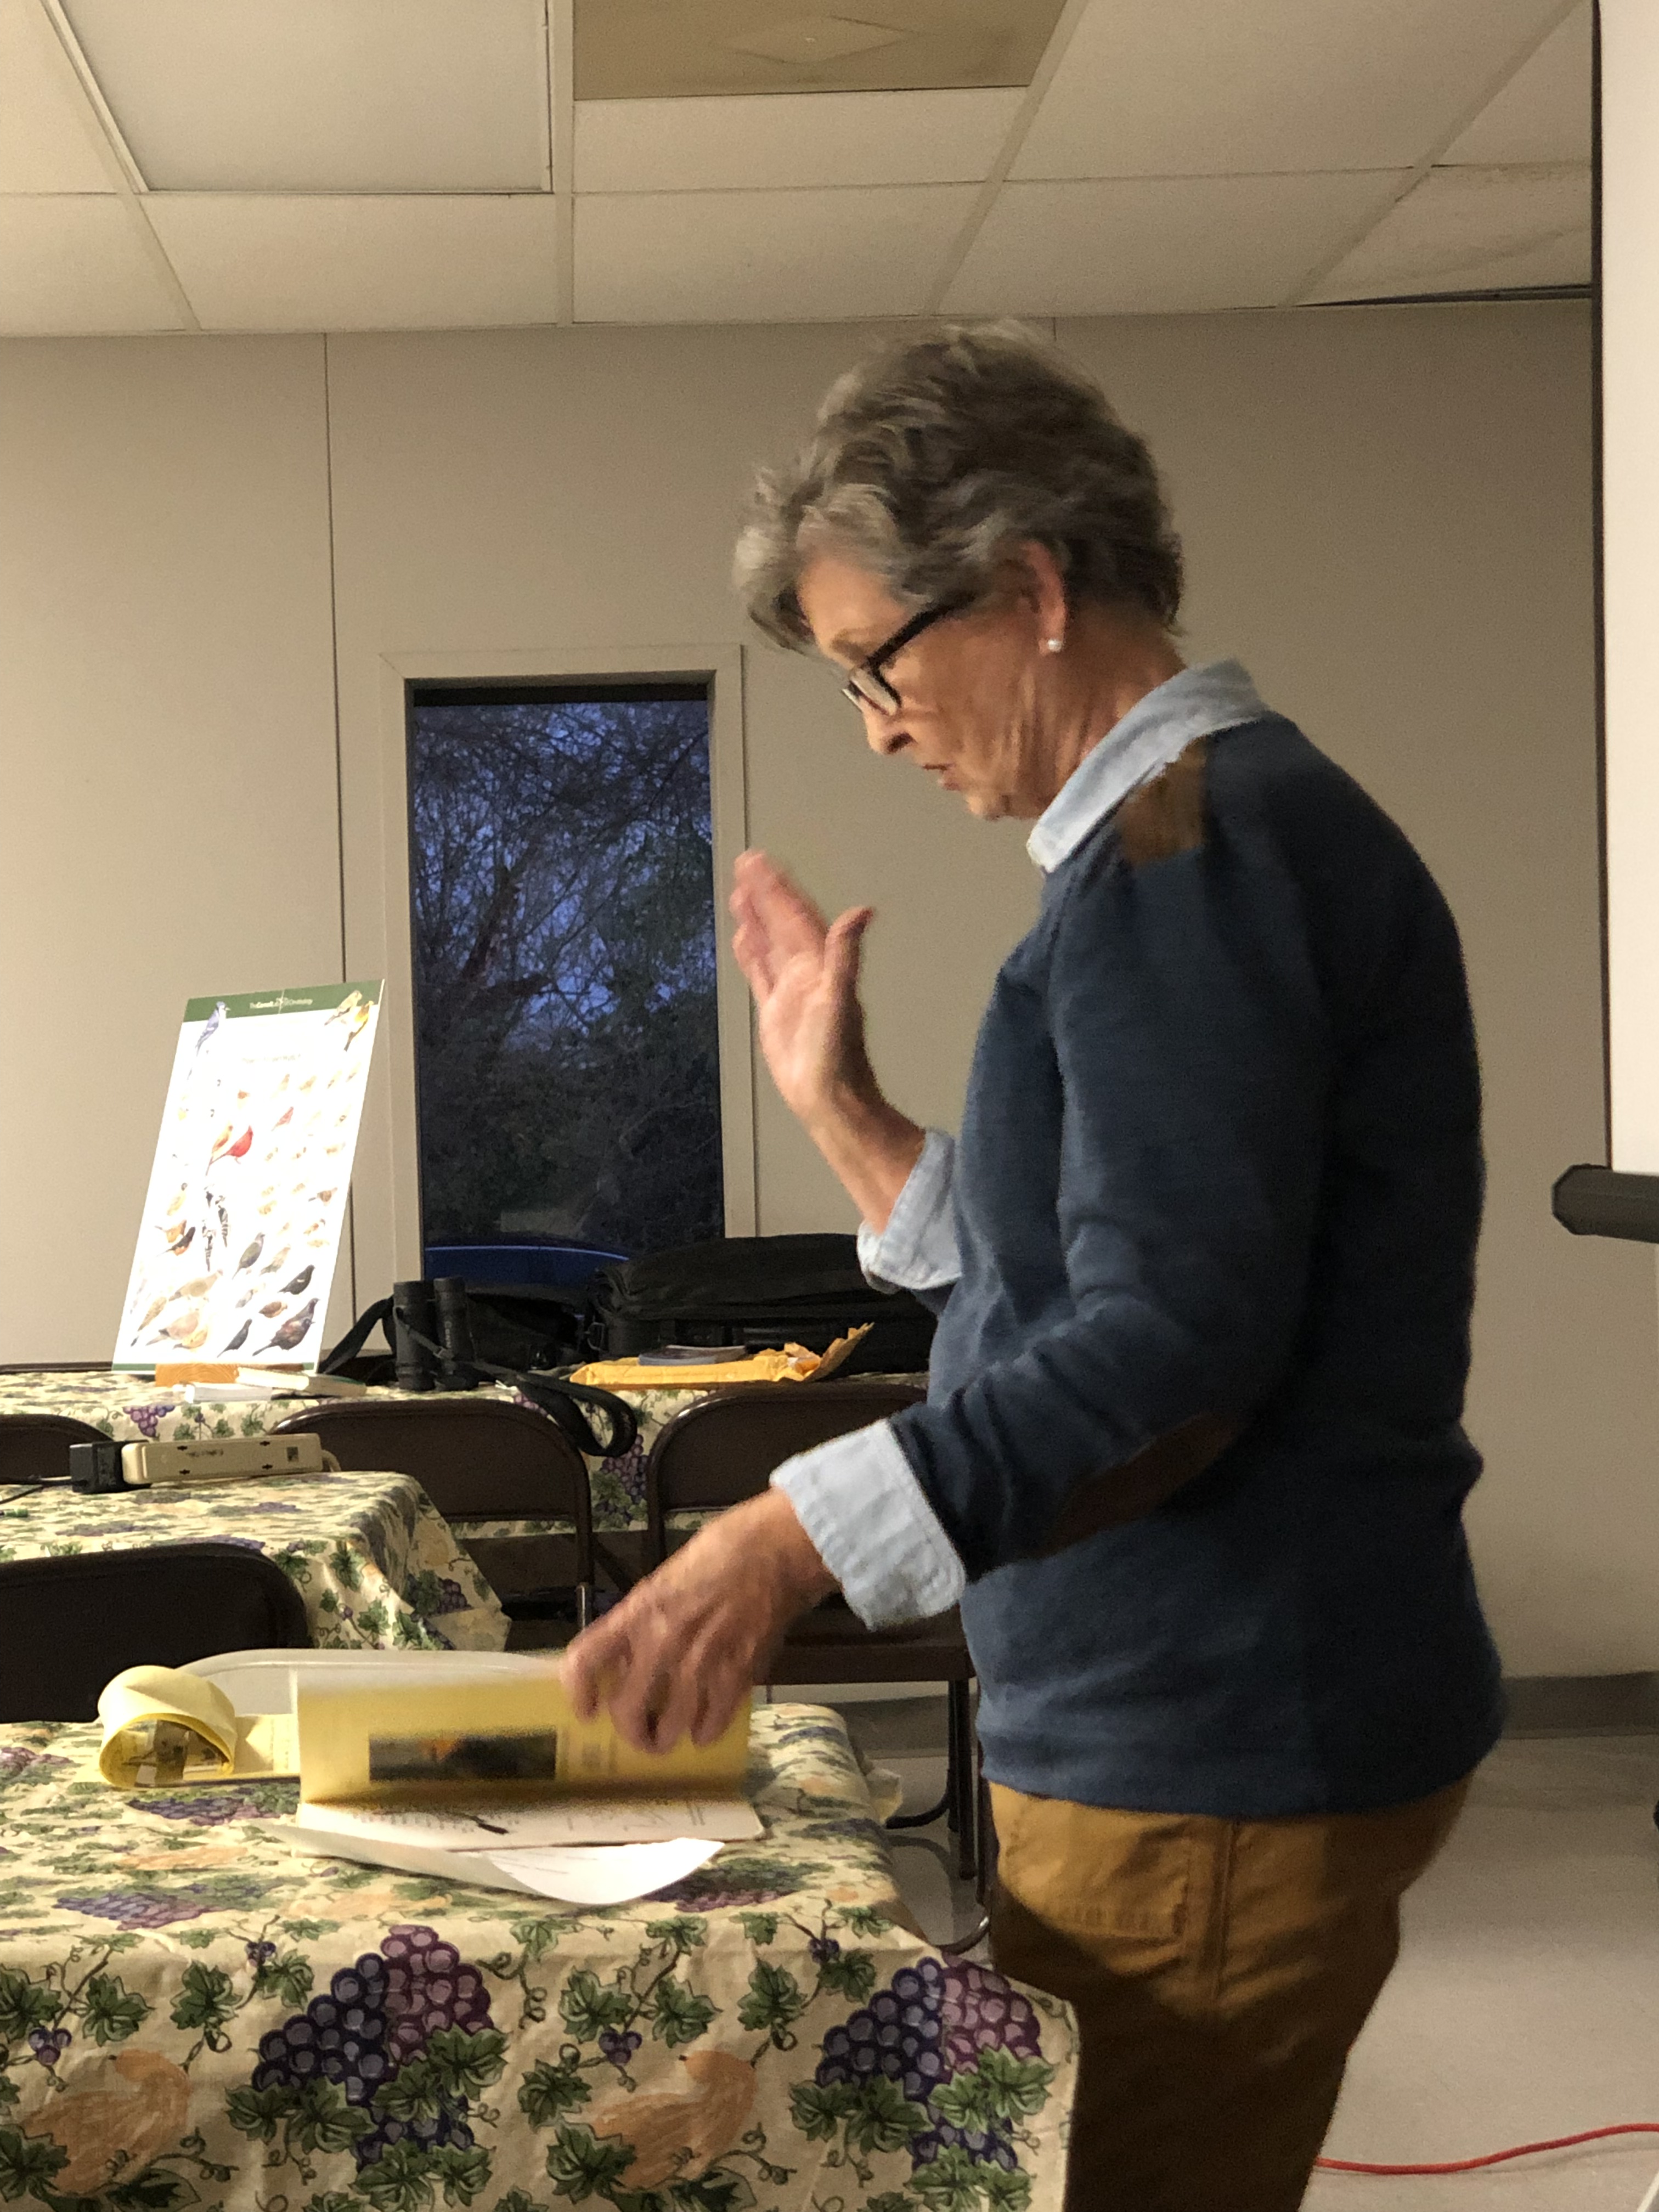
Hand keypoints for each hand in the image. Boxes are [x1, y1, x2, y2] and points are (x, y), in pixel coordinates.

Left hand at [561, 1490, 836, 1751]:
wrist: (775, 1552)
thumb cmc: (721, 1553)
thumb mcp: (666, 1580)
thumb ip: (646, 1618)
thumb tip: (631, 1653)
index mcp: (639, 1613)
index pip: (586, 1660)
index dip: (577, 1693)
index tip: (586, 1709)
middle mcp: (662, 1643)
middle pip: (626, 1711)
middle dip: (631, 1731)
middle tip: (638, 1734)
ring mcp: (700, 1664)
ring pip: (669, 1728)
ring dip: (667, 1738)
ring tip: (671, 1737)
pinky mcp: (736, 1677)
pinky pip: (712, 1723)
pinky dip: (706, 1732)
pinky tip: (705, 1728)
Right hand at [729, 850, 876, 1130]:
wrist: (829, 1099)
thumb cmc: (836, 1055)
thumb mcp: (838, 999)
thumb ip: (845, 954)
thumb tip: (863, 910)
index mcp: (821, 965)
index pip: (797, 916)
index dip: (779, 889)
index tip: (761, 862)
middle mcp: (806, 972)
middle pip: (782, 923)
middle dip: (765, 893)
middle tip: (745, 862)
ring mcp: (790, 991)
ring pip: (770, 944)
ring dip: (757, 918)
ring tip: (739, 891)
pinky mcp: (775, 1012)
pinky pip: (761, 973)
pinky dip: (752, 953)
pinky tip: (742, 936)